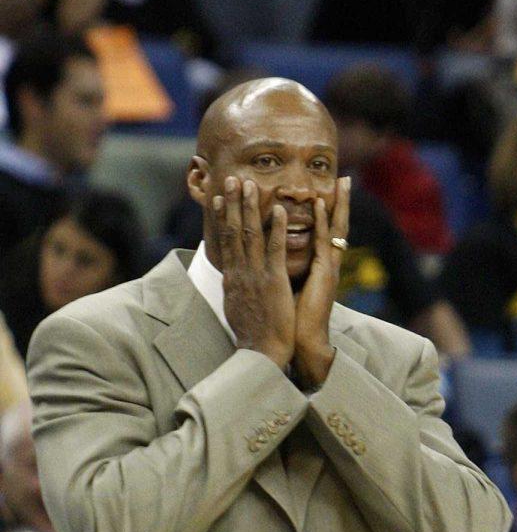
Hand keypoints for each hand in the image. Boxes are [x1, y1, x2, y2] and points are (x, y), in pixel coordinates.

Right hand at [216, 177, 295, 369]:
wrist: (261, 352)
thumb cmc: (252, 335)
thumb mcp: (236, 308)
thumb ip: (234, 290)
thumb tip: (229, 281)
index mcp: (232, 278)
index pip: (225, 241)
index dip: (222, 217)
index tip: (221, 198)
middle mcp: (240, 272)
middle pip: (233, 231)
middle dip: (233, 203)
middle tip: (232, 179)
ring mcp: (255, 275)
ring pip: (250, 234)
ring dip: (250, 207)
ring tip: (250, 184)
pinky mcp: (273, 281)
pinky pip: (274, 250)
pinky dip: (276, 228)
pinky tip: (279, 210)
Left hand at [293, 176, 350, 389]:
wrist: (300, 342)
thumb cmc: (291, 321)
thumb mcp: (287, 288)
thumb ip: (285, 271)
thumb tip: (270, 258)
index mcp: (319, 268)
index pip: (325, 233)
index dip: (328, 212)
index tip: (327, 191)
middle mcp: (327, 265)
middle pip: (336, 227)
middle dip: (342, 203)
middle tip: (345, 178)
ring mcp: (328, 268)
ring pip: (335, 230)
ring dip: (337, 204)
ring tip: (341, 182)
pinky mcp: (324, 274)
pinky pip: (323, 242)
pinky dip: (323, 222)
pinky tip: (320, 204)